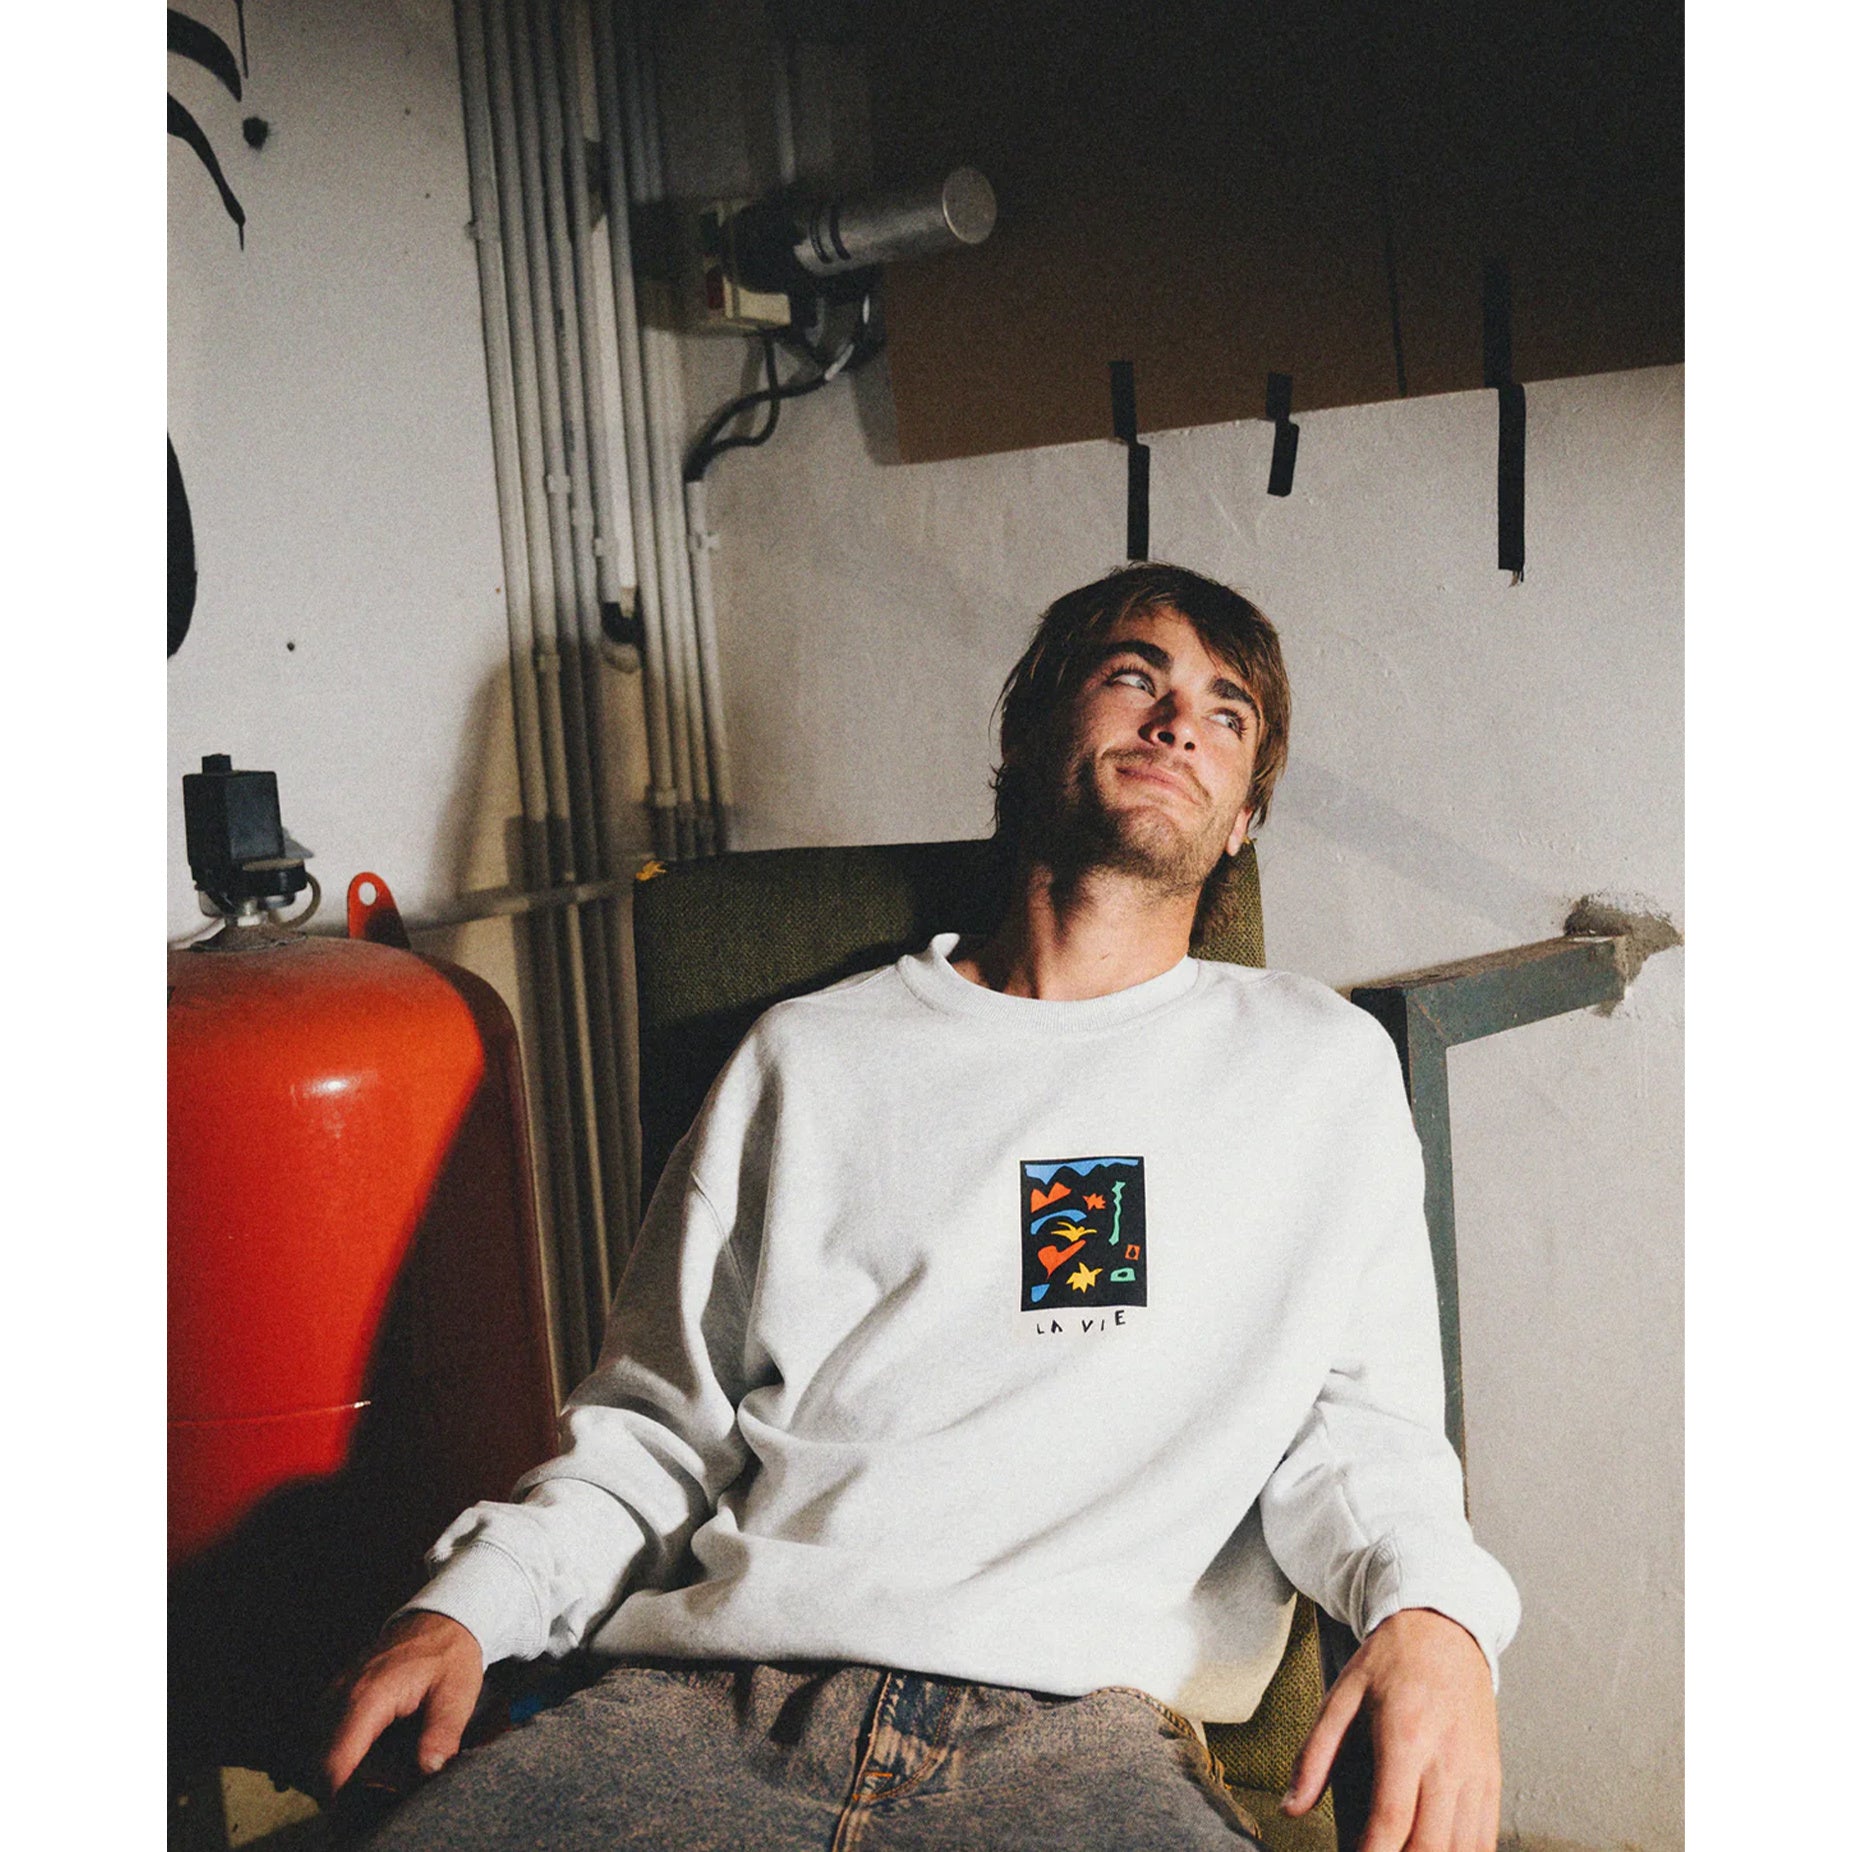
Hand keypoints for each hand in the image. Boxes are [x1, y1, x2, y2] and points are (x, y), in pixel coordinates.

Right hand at [323, 1610, 485, 1795]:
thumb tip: (426, 1773)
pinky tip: (382, 1746)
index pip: (334, 1762)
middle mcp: (341, 1695)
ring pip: (323, 1751)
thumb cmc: (449, 1656)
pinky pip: (328, 1736)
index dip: (344, 1794)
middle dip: (356, 1782)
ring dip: (352, 1766)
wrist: (442, 1619)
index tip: (371, 1802)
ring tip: (394, 1759)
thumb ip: (441, 1734)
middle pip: (325, 1764)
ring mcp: (335, 1693)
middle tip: (397, 1776)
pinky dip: (349, 1750)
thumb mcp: (457, 1694)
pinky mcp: (337, 1695)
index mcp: (368, 1697)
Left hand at [1280, 1606, 1499, 1851]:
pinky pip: (1484, 1838)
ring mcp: (1476, 1772)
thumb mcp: (1341, 1695)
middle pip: (1430, 1844)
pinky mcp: (1492, 1778)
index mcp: (1406, 1737)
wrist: (1445, 1629)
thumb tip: (1290, 1808)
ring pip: (1462, 1849)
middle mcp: (1448, 1760)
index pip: (1392, 1818)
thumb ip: (1314, 1755)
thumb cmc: (1390, 1661)